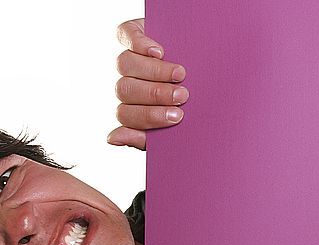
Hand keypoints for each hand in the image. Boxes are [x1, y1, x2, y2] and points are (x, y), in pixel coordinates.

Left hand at [108, 18, 187, 150]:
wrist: (206, 68)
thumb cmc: (188, 104)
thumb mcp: (174, 124)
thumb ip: (145, 136)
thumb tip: (112, 138)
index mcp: (131, 108)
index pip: (125, 115)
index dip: (148, 116)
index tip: (177, 116)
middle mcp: (127, 82)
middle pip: (125, 89)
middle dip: (156, 94)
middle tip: (182, 96)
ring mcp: (129, 56)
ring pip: (125, 65)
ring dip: (154, 71)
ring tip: (180, 74)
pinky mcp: (133, 32)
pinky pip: (126, 35)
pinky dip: (140, 43)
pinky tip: (158, 52)